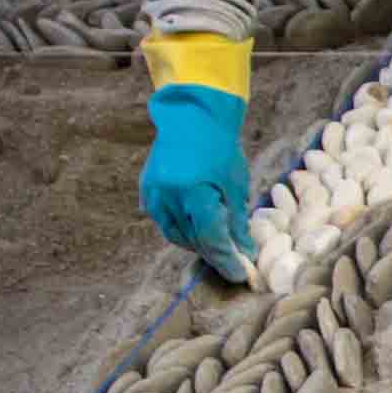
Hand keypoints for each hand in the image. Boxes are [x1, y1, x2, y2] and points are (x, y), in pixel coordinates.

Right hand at [139, 79, 249, 269]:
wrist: (191, 117)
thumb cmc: (220, 148)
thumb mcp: (236, 184)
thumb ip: (236, 221)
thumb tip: (244, 253)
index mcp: (194, 193)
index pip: (211, 239)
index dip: (226, 260)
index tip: (240, 275)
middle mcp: (169, 197)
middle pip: (194, 240)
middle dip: (214, 253)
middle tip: (233, 261)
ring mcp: (154, 194)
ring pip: (176, 234)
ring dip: (197, 242)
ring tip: (216, 241)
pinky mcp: (147, 191)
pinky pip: (164, 221)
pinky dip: (181, 227)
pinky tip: (196, 224)